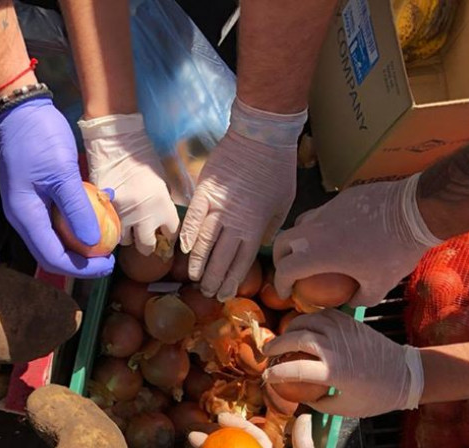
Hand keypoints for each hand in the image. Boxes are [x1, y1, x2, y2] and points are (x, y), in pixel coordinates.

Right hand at [0, 98, 112, 277]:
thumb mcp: (62, 173)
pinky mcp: (35, 196)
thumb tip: (92, 242)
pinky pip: (55, 220)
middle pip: (52, 253)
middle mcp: (23, 218)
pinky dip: (75, 222)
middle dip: (81, 261)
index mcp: (26, 216)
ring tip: (105, 238)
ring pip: (54, 238)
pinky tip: (95, 212)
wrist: (18, 108)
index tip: (108, 265)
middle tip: (108, 258)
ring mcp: (27, 207)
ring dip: (79, 242)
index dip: (81, 268)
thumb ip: (77, 209)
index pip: (52, 258)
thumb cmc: (38, 138)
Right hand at [79, 113, 179, 254]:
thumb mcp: (162, 181)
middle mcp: (143, 216)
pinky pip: (109, 227)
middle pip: (146, 247)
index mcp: (163, 207)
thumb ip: (164, 203)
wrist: (115, 143)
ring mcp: (121, 216)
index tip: (164, 236)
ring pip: (125, 240)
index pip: (171, 234)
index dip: (168, 236)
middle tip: (145, 240)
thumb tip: (163, 223)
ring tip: (127, 225)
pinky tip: (113, 218)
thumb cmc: (142, 158)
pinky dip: (112, 225)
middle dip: (147, 245)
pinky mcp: (103, 212)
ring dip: (128, 235)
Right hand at [180, 99, 305, 301]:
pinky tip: (183, 249)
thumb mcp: (284, 201)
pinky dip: (188, 234)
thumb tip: (261, 243)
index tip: (225, 293)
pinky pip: (193, 217)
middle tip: (207, 292)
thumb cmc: (278, 168)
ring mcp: (217, 206)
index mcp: (256, 226)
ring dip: (198, 263)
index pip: (241, 261)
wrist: (262, 134)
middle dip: (213, 278)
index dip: (232, 280)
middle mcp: (235, 221)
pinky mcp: (204, 191)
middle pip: (221, 257)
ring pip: (205, 242)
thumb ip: (271, 226)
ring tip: (193, 278)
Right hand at [263, 309, 423, 417]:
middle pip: (295, 338)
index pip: (295, 369)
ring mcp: (342, 331)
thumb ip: (318, 402)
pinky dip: (307, 320)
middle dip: (275, 345)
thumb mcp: (345, 409)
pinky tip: (302, 329)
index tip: (267, 378)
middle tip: (266, 353)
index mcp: (334, 372)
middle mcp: (336, 348)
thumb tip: (298, 395)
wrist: (406, 374)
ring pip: (306, 322)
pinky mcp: (349, 322)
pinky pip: (321, 315)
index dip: (276, 373)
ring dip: (289, 330)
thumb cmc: (376, 396)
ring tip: (281, 340)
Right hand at [273, 174, 441, 307]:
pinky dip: (321, 226)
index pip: (285, 270)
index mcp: (317, 253)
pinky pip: (323, 213)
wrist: (414, 211)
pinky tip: (339, 233)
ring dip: (299, 239)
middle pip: (282, 242)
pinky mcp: (341, 198)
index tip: (287, 292)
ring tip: (311, 250)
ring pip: (300, 224)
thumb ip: (360, 298)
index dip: (281, 284)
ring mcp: (326, 210)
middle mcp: (314, 230)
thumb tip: (350, 301)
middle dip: (281, 258)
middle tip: (290, 270)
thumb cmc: (395, 252)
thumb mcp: (379, 286)